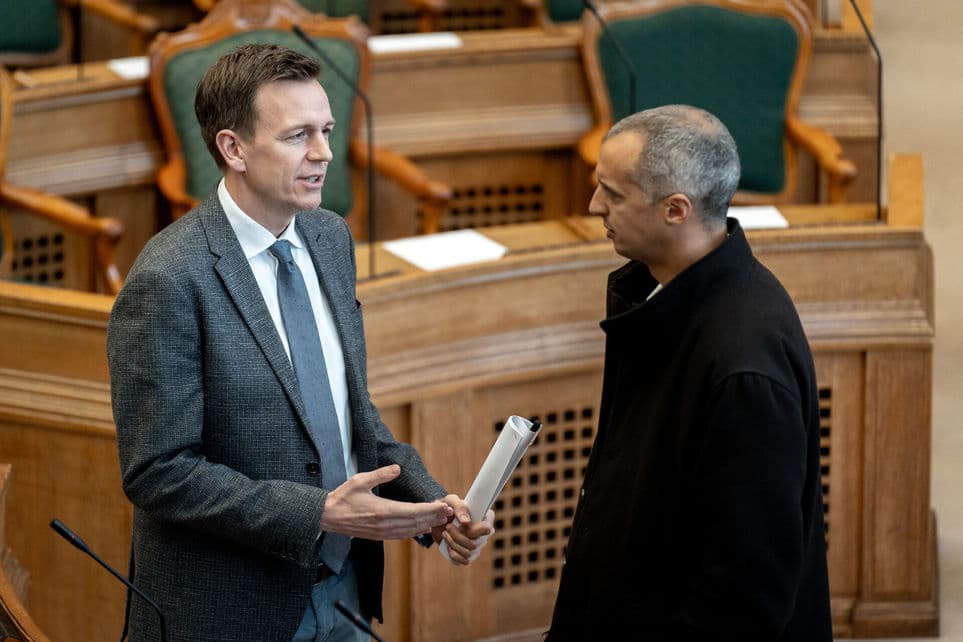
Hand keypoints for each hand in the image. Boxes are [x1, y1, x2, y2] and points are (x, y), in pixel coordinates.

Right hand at [320, 465, 452, 539]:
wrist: (327, 517)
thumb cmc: (343, 497)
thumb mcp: (360, 480)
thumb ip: (381, 474)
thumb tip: (397, 468)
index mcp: (382, 511)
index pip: (412, 511)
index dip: (430, 510)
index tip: (443, 506)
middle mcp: (384, 524)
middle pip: (415, 523)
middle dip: (434, 518)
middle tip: (449, 514)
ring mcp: (381, 532)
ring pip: (410, 531)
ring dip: (426, 525)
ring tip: (440, 520)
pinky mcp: (378, 536)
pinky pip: (401, 535)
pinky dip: (414, 531)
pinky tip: (422, 527)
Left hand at [432, 495, 494, 565]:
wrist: (438, 519)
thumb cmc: (447, 507)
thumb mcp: (451, 501)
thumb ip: (460, 508)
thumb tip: (466, 523)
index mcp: (485, 518)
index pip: (488, 528)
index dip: (475, 530)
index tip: (462, 524)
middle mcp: (484, 534)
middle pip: (476, 544)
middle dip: (458, 537)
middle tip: (448, 527)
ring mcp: (478, 545)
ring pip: (469, 553)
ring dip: (453, 544)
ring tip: (445, 533)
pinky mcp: (469, 555)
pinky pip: (464, 561)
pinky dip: (453, 554)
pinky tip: (448, 545)